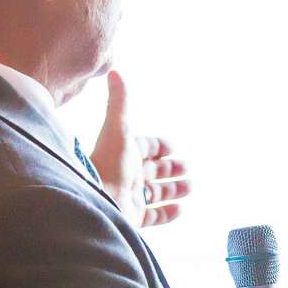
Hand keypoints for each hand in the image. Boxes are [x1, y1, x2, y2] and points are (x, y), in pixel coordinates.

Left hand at [92, 70, 189, 227]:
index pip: (144, 148)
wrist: (96, 200)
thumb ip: (119, 101)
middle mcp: (127, 175)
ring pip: (155, 193)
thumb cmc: (107, 164)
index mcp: (124, 154)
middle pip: (152, 170)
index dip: (158, 146)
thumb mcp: (117, 128)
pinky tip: (181, 208)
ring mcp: (131, 197)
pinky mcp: (134, 217)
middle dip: (170, 168)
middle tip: (186, 167)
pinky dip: (168, 212)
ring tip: (190, 186)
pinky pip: (154, 216)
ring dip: (173, 189)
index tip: (171, 146)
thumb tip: (114, 71)